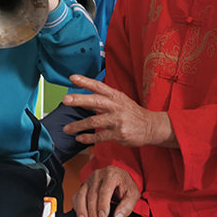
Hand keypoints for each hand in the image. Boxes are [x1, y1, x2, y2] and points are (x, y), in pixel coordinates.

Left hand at [62, 75, 176, 147]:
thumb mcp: (121, 101)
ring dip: (78, 125)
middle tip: (65, 100)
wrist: (151, 127)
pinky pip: (99, 136)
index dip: (85, 81)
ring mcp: (117, 120)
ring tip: (66, 129)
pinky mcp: (119, 134)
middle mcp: (116, 106)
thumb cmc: (132, 113)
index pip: (99, 86)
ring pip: (93, 122)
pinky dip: (88, 138)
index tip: (72, 78)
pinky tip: (79, 138)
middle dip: (79, 100)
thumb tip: (84, 99)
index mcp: (116, 96)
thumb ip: (104, 99)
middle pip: (95, 101)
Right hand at [74, 166, 139, 216]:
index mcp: (112, 174)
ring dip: (82, 211)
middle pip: (92, 194)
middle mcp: (98, 175)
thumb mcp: (133, 194)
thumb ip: (127, 206)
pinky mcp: (83, 185)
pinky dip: (77, 207)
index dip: (102, 205)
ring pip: (82, 195)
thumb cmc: (125, 186)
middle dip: (92, 212)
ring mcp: (89, 180)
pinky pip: (77, 196)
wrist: (119, 178)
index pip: (105, 190)